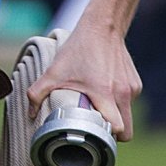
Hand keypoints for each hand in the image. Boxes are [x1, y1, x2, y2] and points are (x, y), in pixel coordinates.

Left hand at [24, 21, 140, 141]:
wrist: (102, 27)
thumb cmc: (78, 49)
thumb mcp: (54, 71)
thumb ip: (37, 93)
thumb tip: (30, 114)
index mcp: (105, 94)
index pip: (119, 130)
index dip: (107, 137)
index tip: (94, 136)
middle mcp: (122, 93)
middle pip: (127, 130)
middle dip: (113, 135)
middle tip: (95, 129)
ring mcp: (132, 88)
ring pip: (128, 115)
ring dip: (115, 117)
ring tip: (96, 108)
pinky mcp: (136, 82)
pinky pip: (129, 101)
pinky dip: (118, 102)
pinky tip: (103, 91)